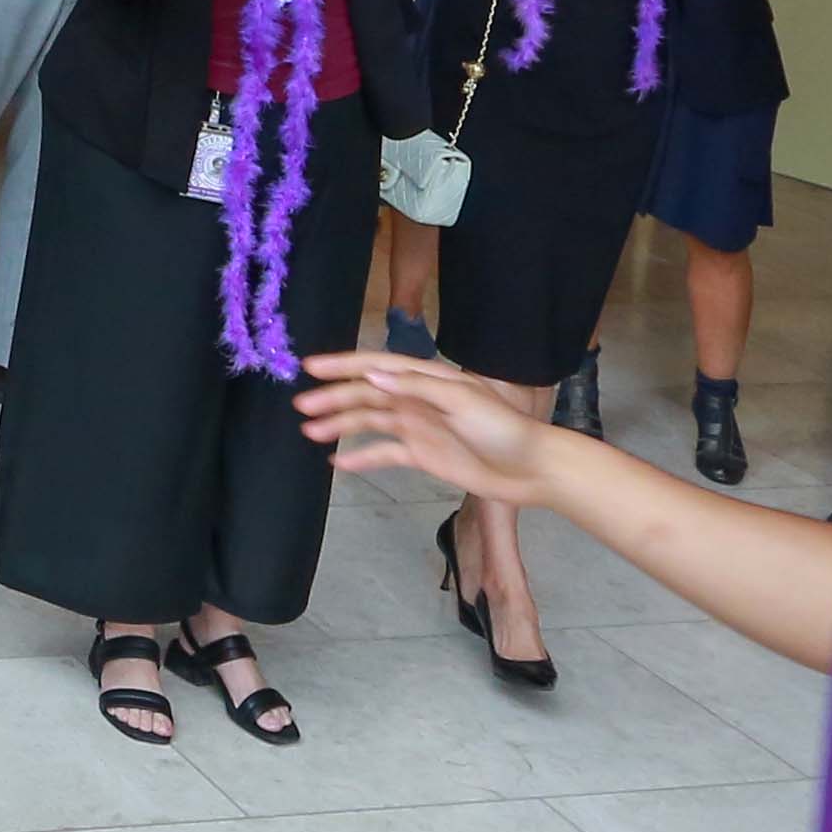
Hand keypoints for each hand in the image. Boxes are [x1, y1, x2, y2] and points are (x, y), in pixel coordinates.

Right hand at [292, 350, 568, 504]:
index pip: (377, 366)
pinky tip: (338, 463)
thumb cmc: (502, 428)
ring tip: (309, 432)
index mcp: (428, 379)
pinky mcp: (422, 455)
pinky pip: (384, 453)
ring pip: (370, 423)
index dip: (344, 364)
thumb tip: (371, 377)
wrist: (532, 467)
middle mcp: (417, 399)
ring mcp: (418, 427)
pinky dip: (362, 457)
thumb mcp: (460, 400)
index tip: (310, 366)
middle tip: (300, 406)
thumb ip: (415, 387)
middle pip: (366, 396)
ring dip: (340, 426)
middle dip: (332, 398)